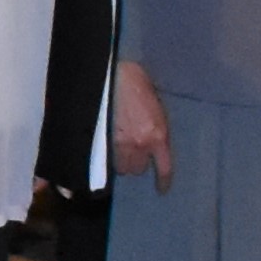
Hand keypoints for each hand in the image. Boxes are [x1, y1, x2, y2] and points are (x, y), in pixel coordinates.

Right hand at [112, 60, 175, 193]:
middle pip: (137, 168)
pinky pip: (103, 160)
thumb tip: (151, 139)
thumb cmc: (135, 80)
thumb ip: (154, 125)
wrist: (110, 70)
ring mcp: (118, 143)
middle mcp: (140, 144)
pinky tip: (97, 160)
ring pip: (119, 166)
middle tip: (130, 153)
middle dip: (134, 162)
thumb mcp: (154, 104)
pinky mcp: (100, 140)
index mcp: (158, 134)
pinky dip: (101, 161)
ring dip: (118, 161)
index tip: (161, 190)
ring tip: (113, 151)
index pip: (163, 167)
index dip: (162, 181)